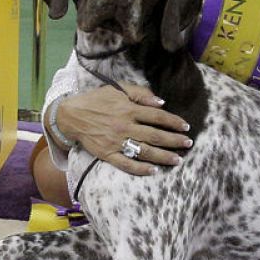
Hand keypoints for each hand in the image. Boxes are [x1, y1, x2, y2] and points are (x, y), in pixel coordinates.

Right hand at [57, 84, 191, 175]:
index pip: (157, 116)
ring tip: (177, 160)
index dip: (174, 121)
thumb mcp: (117, 88)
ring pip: (145, 151)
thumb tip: (161, 102)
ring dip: (163, 156)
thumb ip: (140, 93)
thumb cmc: (96, 100)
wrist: (71, 115)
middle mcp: (124, 126)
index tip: (186, 127)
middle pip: (155, 135)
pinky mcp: (107, 154)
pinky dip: (140, 169)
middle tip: (188, 144)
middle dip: (174, 141)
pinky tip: (154, 171)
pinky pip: (126, 164)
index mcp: (128, 109)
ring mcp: (116, 142)